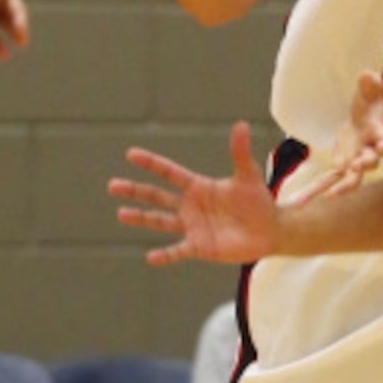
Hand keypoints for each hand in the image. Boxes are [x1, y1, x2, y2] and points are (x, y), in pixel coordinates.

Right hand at [110, 124, 275, 265]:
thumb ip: (240, 153)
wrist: (269, 230)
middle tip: (113, 185)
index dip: (151, 163)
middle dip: (135, 191)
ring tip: (121, 213)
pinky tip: (150, 257)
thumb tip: (241, 125)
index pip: (169, 172)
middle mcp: (190, 206)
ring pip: (160, 221)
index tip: (131, 154)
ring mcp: (192, 226)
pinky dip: (165, 255)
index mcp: (198, 186)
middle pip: (156, 196)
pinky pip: (178, 251)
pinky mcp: (199, 246)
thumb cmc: (258, 201)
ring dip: (141, 218)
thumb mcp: (248, 176)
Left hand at [282, 70, 382, 207]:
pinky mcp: (341, 168)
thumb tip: (367, 75)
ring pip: (349, 180)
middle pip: (369, 163)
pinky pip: (326, 182)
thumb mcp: (371, 92)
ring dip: (341, 187)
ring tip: (331, 196)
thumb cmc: (370, 106)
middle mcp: (370, 153)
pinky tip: (298, 203)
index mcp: (379, 134)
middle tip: (355, 171)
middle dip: (363, 167)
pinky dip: (313, 192)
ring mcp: (355, 163)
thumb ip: (371, 85)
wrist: (367, 123)